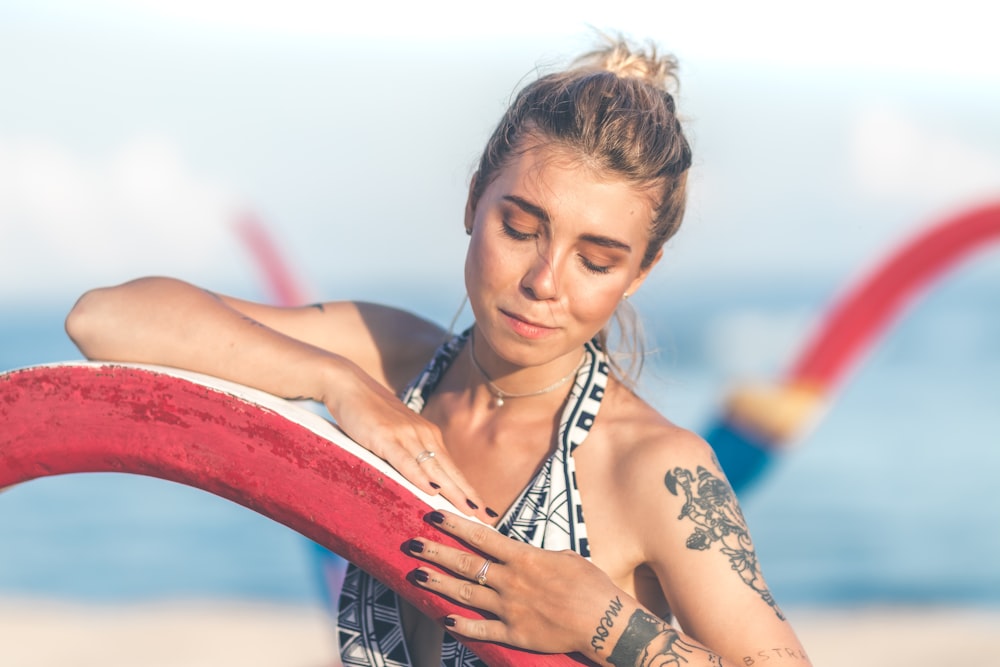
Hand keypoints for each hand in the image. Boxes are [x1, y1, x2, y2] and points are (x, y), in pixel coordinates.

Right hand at [323, 363, 491, 521]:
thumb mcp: (394, 435)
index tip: (485, 511)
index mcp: (428, 436)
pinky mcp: (386, 437)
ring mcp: (406, 435)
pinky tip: (433, 492)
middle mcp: (423, 435)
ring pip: (434, 469)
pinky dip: (420, 477)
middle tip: (488, 519)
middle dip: (469, 497)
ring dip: (453, 492)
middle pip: (450, 472)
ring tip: (469, 513)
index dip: (468, 490)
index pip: (452, 469)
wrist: (348, 385)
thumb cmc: (369, 412)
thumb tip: (418, 480)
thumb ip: (407, 455)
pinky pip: (406, 461)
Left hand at [407, 510, 625, 656]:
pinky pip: (481, 629)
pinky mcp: (514, 634)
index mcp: (524, 558)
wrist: (605, 622)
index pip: (481, 537)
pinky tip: (444, 618)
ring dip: (439, 584)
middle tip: (412, 544)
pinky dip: (461, 624)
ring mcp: (510, 608)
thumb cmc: (591, 586)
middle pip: (465, 564)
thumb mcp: (565, 558)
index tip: (434, 515)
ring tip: (417, 575)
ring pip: (466, 594)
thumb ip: (538, 557)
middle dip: (436, 553)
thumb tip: (523, 555)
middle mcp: (511, 581)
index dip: (455, 525)